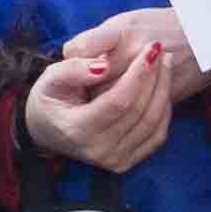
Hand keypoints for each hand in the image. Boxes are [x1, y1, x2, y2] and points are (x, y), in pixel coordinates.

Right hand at [22, 19, 185, 171]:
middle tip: (160, 50)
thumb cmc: (49, 99)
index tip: (151, 48)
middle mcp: (98, 150)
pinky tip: (161, 89)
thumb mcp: (50, 78)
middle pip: (140, 111)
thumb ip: (74, 69)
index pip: (119, 101)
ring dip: (163, 91)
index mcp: (78, 130)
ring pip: (153, 123)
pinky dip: (164, 111)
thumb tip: (104, 66)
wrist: (45, 130)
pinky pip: (156, 136)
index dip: (139, 73)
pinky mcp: (125, 162)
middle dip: (155, 78)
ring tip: (165, 64)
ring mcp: (114, 160)